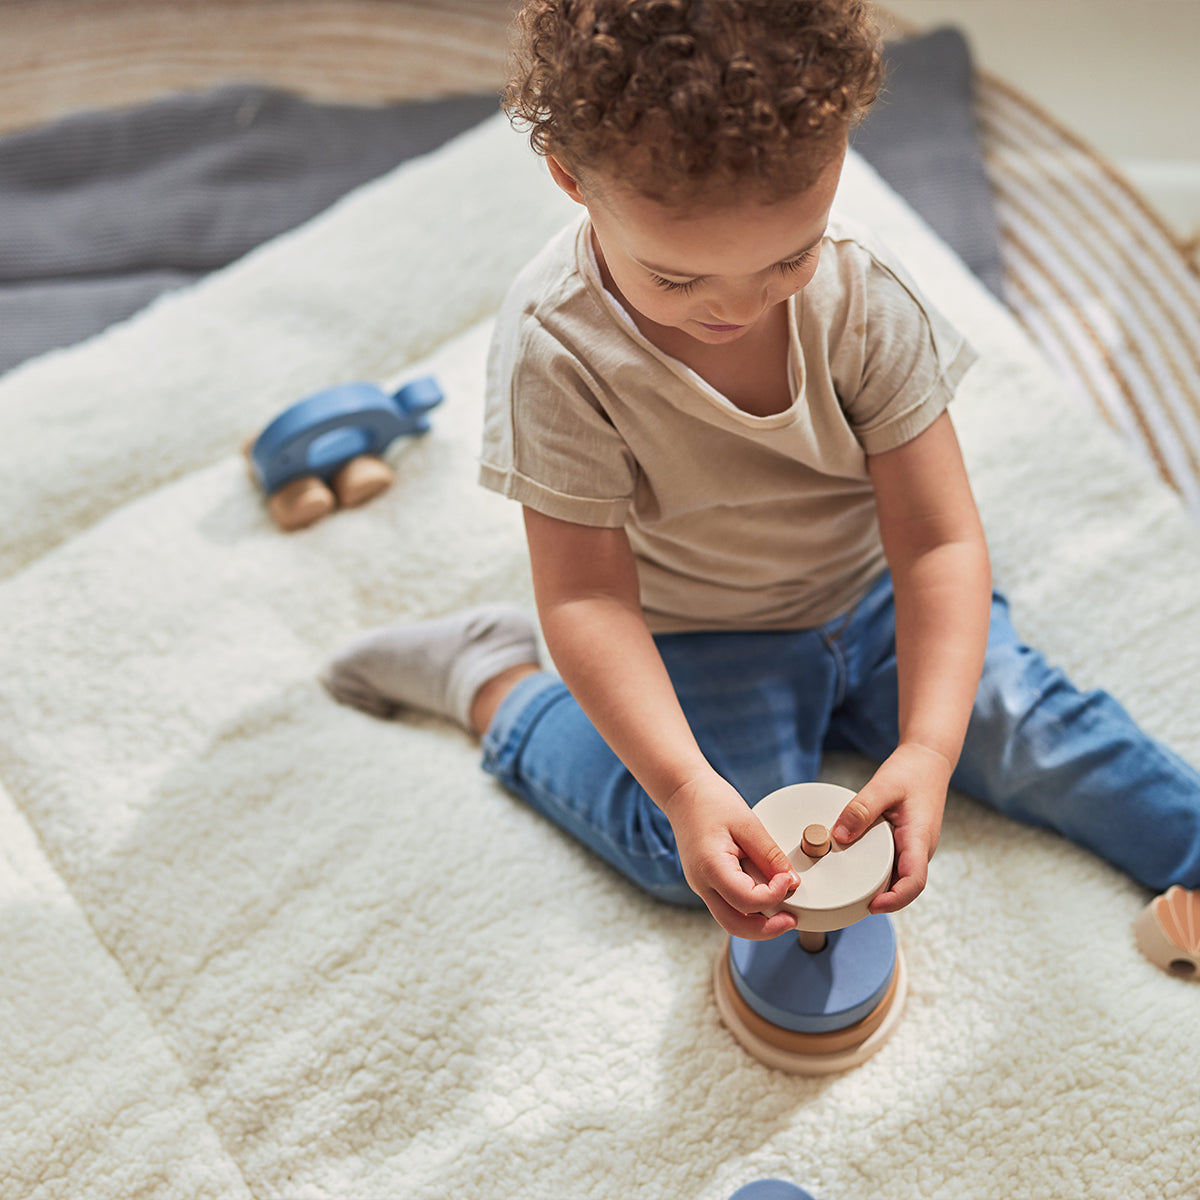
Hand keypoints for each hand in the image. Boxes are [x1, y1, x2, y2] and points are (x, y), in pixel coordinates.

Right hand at [664, 773, 799, 939]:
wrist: (683, 792)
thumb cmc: (711, 802)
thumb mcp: (748, 823)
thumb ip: (770, 855)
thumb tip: (792, 881)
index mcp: (710, 867)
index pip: (746, 901)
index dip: (774, 896)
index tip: (789, 879)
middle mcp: (702, 884)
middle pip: (735, 926)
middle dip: (767, 930)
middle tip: (792, 920)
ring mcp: (701, 886)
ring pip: (730, 921)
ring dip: (758, 923)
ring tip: (783, 910)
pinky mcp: (706, 883)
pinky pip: (728, 906)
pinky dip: (749, 909)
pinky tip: (766, 896)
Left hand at [832, 742, 951, 912]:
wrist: (928, 761)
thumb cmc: (911, 772)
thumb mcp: (883, 785)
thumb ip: (861, 809)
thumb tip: (838, 835)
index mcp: (919, 839)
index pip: (914, 882)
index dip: (895, 900)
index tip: (872, 905)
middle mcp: (919, 849)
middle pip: (903, 886)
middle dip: (879, 898)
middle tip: (846, 901)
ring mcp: (914, 848)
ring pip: (897, 877)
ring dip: (877, 886)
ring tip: (846, 887)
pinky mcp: (905, 844)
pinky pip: (892, 865)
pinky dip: (875, 870)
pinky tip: (854, 867)